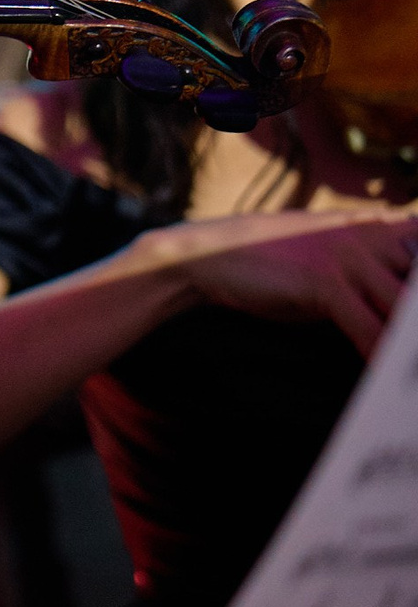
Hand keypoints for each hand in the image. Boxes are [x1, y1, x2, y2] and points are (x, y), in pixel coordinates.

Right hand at [142, 207, 417, 354]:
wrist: (208, 255)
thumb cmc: (267, 261)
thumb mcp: (326, 254)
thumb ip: (367, 267)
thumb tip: (394, 303)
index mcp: (371, 227)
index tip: (414, 330)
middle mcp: (366, 236)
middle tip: (415, 352)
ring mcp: (346, 256)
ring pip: (404, 307)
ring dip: (409, 344)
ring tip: (410, 370)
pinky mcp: (324, 280)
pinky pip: (367, 326)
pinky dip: (379, 355)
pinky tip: (385, 379)